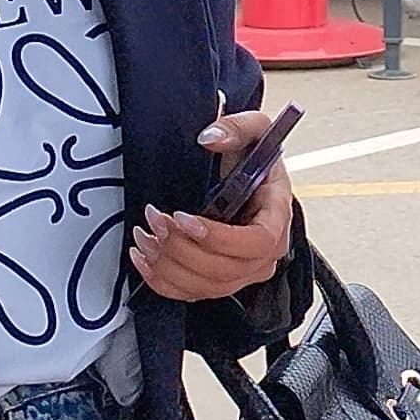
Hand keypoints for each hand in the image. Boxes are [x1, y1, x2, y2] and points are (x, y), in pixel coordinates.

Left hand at [131, 108, 295, 302]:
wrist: (248, 175)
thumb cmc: (253, 156)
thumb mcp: (253, 128)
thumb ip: (235, 127)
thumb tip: (210, 138)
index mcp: (277, 216)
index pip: (257, 242)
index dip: (219, 238)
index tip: (184, 218)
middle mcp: (266, 252)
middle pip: (227, 270)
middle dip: (182, 249)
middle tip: (155, 220)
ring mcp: (245, 271)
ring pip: (207, 286)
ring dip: (168, 264)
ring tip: (144, 235)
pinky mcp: (222, 279)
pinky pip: (193, 293)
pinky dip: (163, 281)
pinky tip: (143, 258)